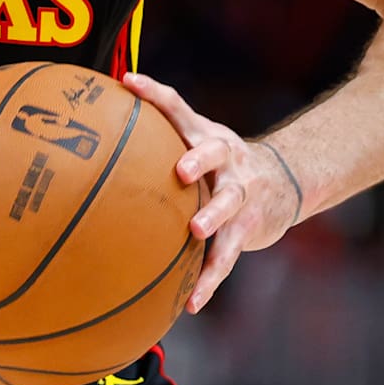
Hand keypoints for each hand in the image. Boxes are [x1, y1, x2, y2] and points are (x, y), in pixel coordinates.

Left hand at [123, 70, 299, 313]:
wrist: (285, 181)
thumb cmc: (221, 163)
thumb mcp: (199, 141)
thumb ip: (158, 136)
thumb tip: (98, 135)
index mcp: (206, 134)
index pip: (178, 107)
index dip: (155, 92)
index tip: (128, 82)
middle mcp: (227, 159)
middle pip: (214, 152)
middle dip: (199, 159)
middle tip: (181, 170)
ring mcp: (241, 192)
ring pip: (229, 204)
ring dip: (213, 216)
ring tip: (196, 230)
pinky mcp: (249, 227)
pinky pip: (228, 256)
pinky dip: (210, 279)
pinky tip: (192, 302)